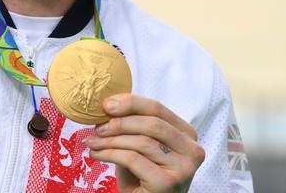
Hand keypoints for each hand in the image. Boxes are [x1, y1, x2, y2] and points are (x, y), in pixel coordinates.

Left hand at [84, 94, 204, 192]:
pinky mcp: (167, 183)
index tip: (106, 104)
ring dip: (111, 140)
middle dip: (120, 122)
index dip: (130, 103)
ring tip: (93, 142)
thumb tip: (109, 104)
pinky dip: (110, 154)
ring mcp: (182, 168)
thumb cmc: (143, 175)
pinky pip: (133, 159)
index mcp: (187, 134)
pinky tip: (97, 154)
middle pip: (152, 123)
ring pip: (141, 141)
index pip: (157, 108)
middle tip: (98, 126)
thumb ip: (134, 124)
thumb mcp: (141, 145)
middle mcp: (192, 150)